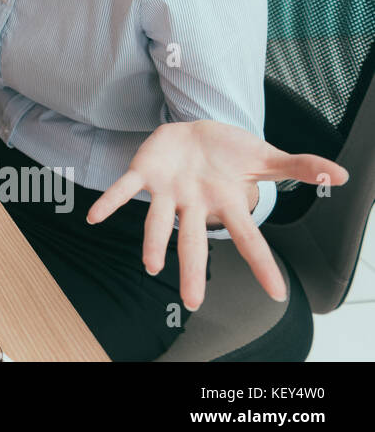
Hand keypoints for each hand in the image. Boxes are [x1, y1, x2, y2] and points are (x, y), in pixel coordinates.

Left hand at [85, 119, 347, 309]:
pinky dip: (110, 202)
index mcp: (225, 203)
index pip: (248, 237)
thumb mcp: (266, 157)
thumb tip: (337, 174)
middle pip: (195, 242)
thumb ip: (299, 167)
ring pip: (158, 221)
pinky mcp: (145, 173)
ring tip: (151, 266)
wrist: (197, 129)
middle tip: (192, 302)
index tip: (277, 294)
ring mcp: (168, 192)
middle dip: (193, 270)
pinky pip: (124, 189)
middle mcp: (194, 204)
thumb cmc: (230, 151)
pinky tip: (93, 217)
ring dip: (154, 243)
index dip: (261, 263)